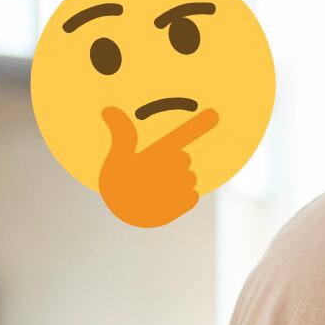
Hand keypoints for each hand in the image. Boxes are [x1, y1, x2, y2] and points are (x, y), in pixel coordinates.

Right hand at [97, 106, 218, 227]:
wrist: (120, 214)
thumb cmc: (118, 183)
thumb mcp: (118, 157)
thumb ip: (123, 134)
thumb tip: (109, 109)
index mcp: (151, 157)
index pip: (176, 138)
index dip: (197, 125)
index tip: (215, 114)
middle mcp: (164, 172)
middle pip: (183, 159)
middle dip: (173, 162)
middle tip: (156, 170)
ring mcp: (174, 190)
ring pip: (190, 178)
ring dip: (179, 180)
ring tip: (160, 186)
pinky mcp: (181, 206)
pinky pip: (193, 195)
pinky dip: (183, 196)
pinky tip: (168, 198)